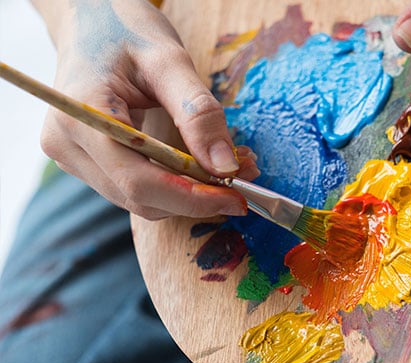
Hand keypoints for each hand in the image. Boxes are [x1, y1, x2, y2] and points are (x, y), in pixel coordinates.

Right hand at [33, 0, 258, 219]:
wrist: (91, 18)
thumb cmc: (126, 29)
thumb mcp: (169, 61)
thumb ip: (198, 114)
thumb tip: (225, 167)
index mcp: (81, 118)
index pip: (139, 181)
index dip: (192, 198)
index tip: (237, 198)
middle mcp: (67, 146)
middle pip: (140, 197)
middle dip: (197, 196)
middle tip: (245, 178)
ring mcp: (73, 157)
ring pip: (140, 199)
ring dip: (190, 193)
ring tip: (231, 167)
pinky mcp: (88, 161)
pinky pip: (137, 187)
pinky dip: (175, 184)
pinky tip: (203, 164)